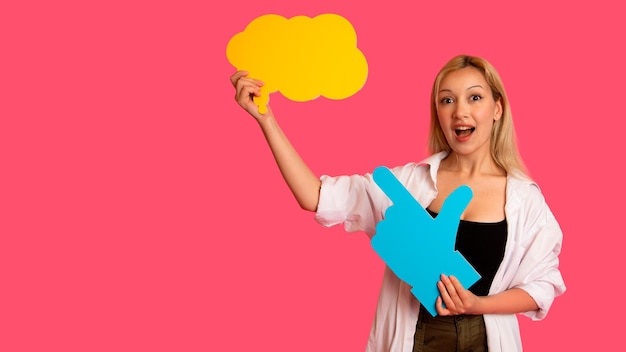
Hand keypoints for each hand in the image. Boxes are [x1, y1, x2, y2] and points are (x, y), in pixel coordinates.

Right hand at [230, 70, 271, 119]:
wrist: (265, 113)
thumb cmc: (262, 101)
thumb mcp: (258, 88)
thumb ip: (253, 82)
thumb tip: (252, 74)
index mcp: (240, 90)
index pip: (234, 79)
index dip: (239, 73)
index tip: (248, 72)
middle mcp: (237, 94)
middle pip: (240, 79)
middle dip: (252, 80)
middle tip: (261, 84)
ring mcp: (238, 98)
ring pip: (241, 82)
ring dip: (253, 84)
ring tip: (259, 90)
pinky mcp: (241, 101)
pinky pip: (245, 89)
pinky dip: (253, 89)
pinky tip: (259, 94)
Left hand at [371, 166, 480, 316]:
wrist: (431, 273)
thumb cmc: (440, 248)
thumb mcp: (447, 226)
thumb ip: (453, 206)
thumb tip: (466, 188)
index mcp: (413, 212)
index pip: (399, 192)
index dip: (388, 180)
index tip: (378, 171)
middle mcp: (398, 219)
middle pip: (393, 213)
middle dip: (401, 221)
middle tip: (414, 235)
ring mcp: (388, 232)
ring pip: (385, 227)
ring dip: (393, 233)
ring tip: (408, 244)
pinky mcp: (381, 245)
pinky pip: (378, 240)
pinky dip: (385, 244)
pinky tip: (397, 249)